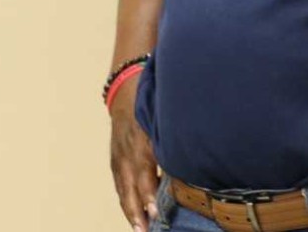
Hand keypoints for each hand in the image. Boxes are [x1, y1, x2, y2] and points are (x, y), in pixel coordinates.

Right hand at [109, 81, 158, 231]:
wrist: (125, 90)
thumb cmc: (150, 104)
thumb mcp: (163, 118)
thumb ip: (172, 140)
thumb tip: (192, 162)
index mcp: (141, 141)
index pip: (144, 172)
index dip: (149, 192)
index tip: (156, 209)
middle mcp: (127, 152)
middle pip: (131, 186)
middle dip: (139, 209)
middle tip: (147, 229)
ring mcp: (118, 157)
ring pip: (123, 189)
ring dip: (131, 211)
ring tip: (140, 230)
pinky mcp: (115, 160)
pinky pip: (119, 185)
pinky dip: (126, 202)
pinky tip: (134, 217)